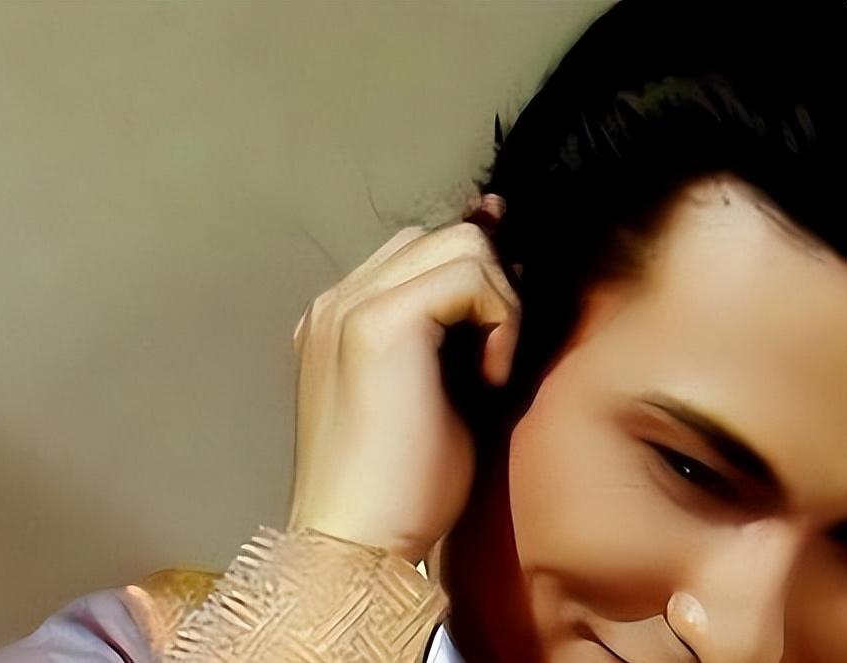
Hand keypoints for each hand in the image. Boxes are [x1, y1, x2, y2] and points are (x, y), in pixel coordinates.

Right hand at [286, 208, 519, 564]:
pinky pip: (471, 272)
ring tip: (488, 374)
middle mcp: (337, 300)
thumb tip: (509, 267)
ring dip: (498, 302)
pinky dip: (500, 319)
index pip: (421, 252)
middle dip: (491, 285)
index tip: (505, 327)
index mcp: (340, 318)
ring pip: (463, 243)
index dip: (477, 277)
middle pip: (443, 236)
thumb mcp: (437, 393)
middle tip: (498, 357)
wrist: (358, 543)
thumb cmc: (404, 490)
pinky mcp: (378, 321)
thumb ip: (456, 330)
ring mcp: (350, 304)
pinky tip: (490, 380)